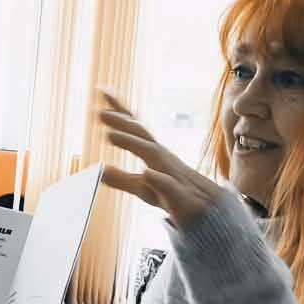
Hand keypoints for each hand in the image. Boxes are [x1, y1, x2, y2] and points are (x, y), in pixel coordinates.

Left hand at [95, 88, 222, 230]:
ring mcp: (171, 173)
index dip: (119, 110)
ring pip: (152, 154)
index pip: (134, 127)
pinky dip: (157, 178)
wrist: (206, 212)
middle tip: (100, 112)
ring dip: (132, 143)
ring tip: (111, 135)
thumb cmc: (172, 195)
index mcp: (152, 153)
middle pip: (141, 134)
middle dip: (122, 122)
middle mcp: (162, 157)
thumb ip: (120, 178)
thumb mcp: (141, 187)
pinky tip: (147, 173)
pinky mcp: (179, 194)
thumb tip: (98, 170)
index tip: (101, 91)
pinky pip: (168, 185)